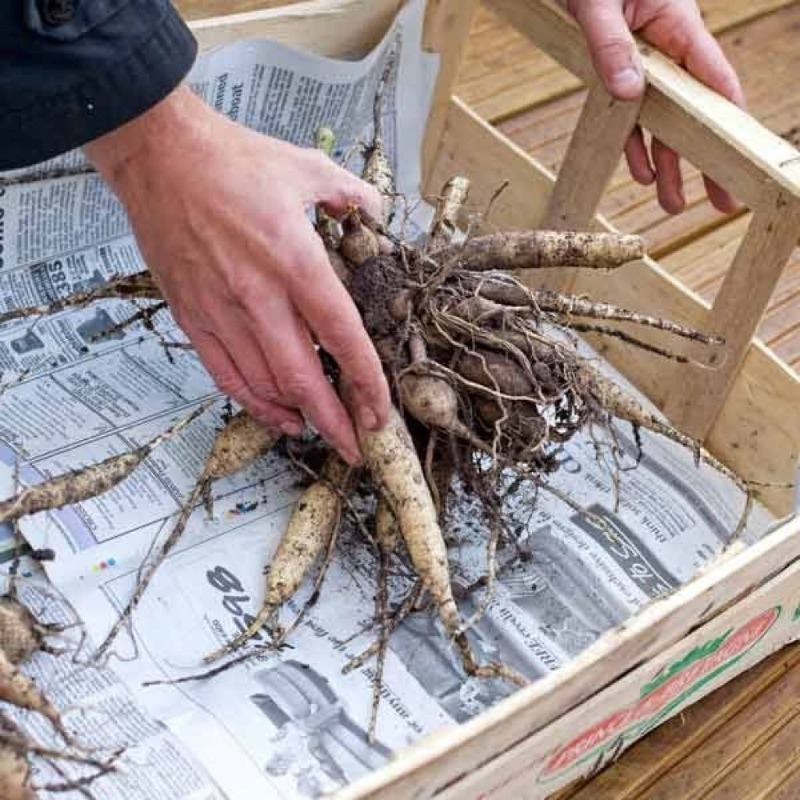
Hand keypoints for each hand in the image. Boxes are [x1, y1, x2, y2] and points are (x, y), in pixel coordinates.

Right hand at [85, 86, 388, 464]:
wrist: (159, 155)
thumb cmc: (232, 160)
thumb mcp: (306, 167)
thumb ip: (351, 196)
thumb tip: (377, 215)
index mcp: (295, 259)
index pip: (341, 335)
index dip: (365, 380)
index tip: (379, 410)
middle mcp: (258, 294)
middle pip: (302, 376)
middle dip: (334, 419)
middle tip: (356, 446)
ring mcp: (220, 309)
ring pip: (263, 383)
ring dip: (297, 414)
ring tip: (322, 430)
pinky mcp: (191, 315)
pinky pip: (224, 373)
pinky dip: (253, 402)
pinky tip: (277, 415)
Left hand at [565, 0, 744, 213]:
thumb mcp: (596, 5)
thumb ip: (611, 47)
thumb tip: (630, 92)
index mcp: (677, 23)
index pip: (712, 76)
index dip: (727, 118)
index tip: (740, 154)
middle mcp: (667, 49)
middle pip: (693, 110)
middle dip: (705, 158)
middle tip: (722, 200)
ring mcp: (645, 64)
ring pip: (662, 121)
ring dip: (666, 162)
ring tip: (672, 203)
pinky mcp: (620, 73)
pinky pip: (630, 116)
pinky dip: (633, 144)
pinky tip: (640, 173)